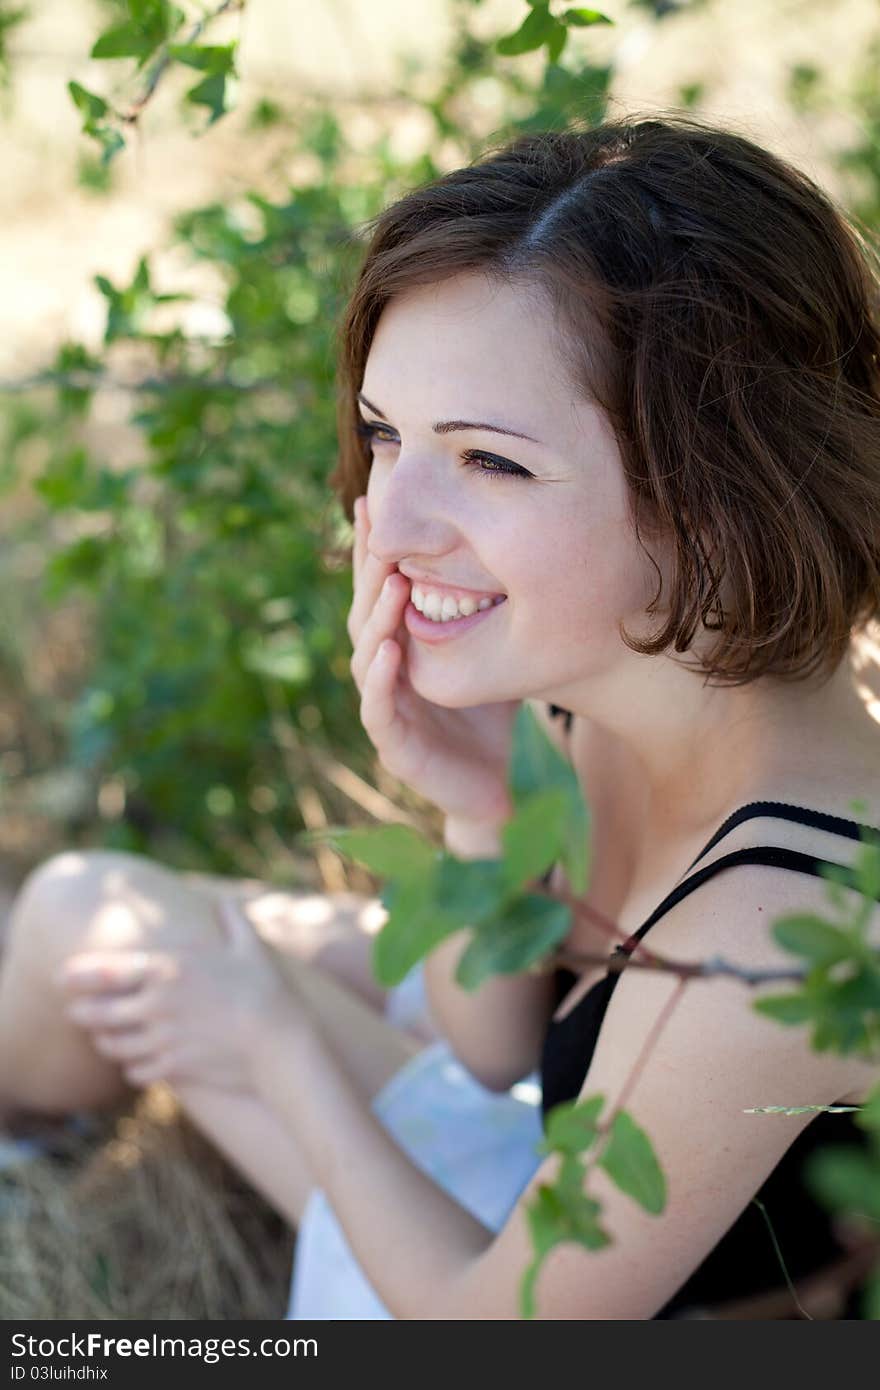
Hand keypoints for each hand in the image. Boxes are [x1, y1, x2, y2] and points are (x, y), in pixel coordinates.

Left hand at [55, 899, 295, 1092]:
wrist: (280, 1041)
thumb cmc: (266, 989)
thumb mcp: (249, 946)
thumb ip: (232, 920)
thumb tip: (225, 901)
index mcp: (169, 969)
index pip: (105, 971)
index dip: (77, 974)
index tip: (62, 977)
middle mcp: (157, 1004)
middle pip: (97, 1012)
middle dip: (81, 1012)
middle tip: (75, 1011)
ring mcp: (162, 1038)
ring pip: (112, 1045)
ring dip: (104, 1042)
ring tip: (104, 1038)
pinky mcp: (173, 1068)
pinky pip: (135, 1071)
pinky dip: (132, 1068)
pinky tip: (136, 1063)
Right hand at [348, 493, 519, 826]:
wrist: (490, 789)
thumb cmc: (486, 717)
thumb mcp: (491, 651)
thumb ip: (488, 609)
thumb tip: (514, 542)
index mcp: (400, 645)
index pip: (380, 588)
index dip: (373, 547)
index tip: (371, 498)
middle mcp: (383, 671)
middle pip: (366, 611)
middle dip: (369, 568)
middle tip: (376, 523)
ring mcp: (384, 708)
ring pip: (366, 654)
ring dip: (378, 616)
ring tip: (393, 580)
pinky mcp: (394, 745)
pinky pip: (378, 708)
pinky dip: (380, 680)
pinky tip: (389, 652)